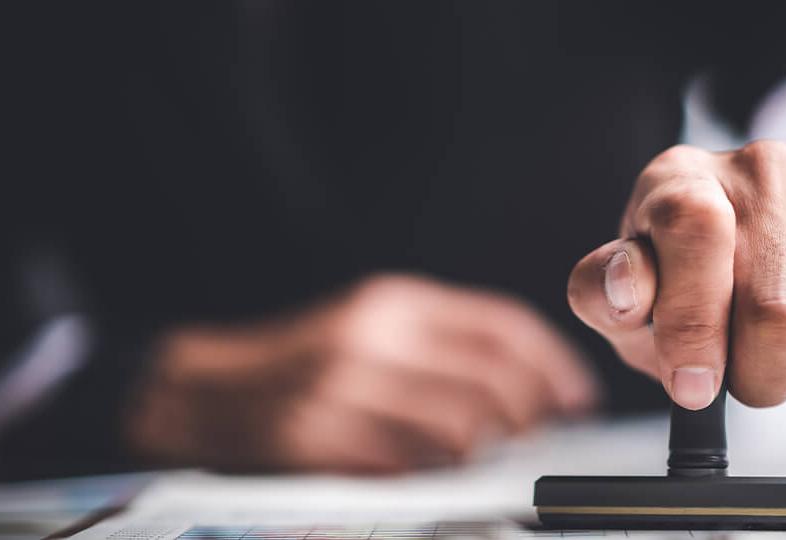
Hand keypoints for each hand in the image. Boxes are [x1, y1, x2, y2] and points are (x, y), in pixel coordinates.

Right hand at [125, 274, 594, 472]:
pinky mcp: (319, 437)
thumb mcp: (372, 326)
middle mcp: (372, 336)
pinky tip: (435, 467)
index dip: (553, 364)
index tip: (577, 395)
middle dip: (533, 414)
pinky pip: (409, 464)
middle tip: (542, 433)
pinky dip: (437, 471)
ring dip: (488, 448)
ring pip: (461, 427)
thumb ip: (442, 343)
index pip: (500, 324)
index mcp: (391, 302)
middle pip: (493, 379)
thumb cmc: (303, 362)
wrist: (208, 391)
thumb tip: (527, 381)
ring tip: (486, 452)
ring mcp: (344, 388)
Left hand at [567, 141, 785, 409]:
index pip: (695, 231)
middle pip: (780, 315)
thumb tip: (622, 295)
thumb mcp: (633, 282)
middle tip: (741, 373)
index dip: (693, 324)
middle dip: (755, 380)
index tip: (692, 384)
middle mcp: (764, 168)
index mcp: (682, 178)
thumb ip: (605, 294)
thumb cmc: (696, 263)